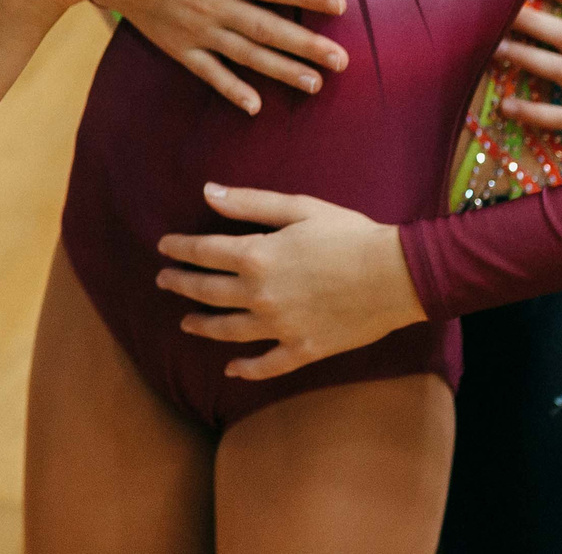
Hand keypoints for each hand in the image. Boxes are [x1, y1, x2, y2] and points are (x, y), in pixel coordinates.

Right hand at [95, 0, 349, 114]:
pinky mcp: (178, 47)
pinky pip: (208, 73)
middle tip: (342, 61)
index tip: (339, 3)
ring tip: (315, 84)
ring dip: (281, 71)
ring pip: (245, 54)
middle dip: (306, 46)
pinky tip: (256, 106)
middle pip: (266, 27)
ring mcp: (194, 30)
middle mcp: (210, 4)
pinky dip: (231, 90)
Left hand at [156, 185, 425, 378]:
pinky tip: (231, 370)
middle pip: (207, 292)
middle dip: (180, 285)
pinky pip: (267, 364)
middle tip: (163, 281)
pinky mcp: (304, 350)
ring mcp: (280, 326)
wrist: (398, 275)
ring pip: (228, 331)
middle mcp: (260, 295)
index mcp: (257, 256)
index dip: (179, 249)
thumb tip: (207, 192)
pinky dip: (246, 369)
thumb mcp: (298, 207)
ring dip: (202, 326)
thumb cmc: (349, 234)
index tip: (163, 247)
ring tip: (185, 323)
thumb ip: (249, 202)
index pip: (203, 253)